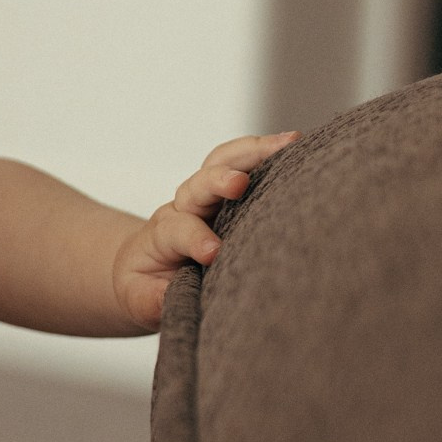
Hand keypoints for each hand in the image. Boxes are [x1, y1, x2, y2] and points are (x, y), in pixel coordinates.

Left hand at [108, 133, 296, 330]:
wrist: (146, 264)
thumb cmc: (148, 284)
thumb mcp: (143, 298)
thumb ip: (155, 299)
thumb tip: (175, 299)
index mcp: (163, 235)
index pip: (178, 230)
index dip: (194, 238)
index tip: (212, 253)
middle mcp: (185, 207)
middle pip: (198, 184)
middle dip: (218, 180)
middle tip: (238, 183)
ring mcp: (208, 195)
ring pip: (224, 162)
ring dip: (254, 151)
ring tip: (290, 142)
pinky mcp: (230, 191)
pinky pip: (244, 161)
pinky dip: (268, 151)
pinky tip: (298, 145)